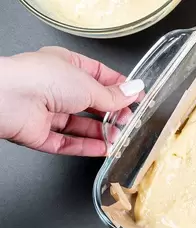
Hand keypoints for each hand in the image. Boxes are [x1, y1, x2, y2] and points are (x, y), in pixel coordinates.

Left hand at [0, 46, 143, 155]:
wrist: (6, 99)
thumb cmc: (40, 78)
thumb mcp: (88, 84)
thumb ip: (113, 95)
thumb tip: (134, 92)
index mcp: (65, 65)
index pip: (99, 76)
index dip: (119, 87)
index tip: (137, 97)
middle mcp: (55, 87)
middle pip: (91, 104)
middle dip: (113, 113)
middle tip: (131, 120)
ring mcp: (46, 112)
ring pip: (81, 126)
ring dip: (102, 132)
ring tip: (120, 137)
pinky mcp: (40, 134)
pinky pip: (67, 143)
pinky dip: (87, 147)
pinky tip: (105, 149)